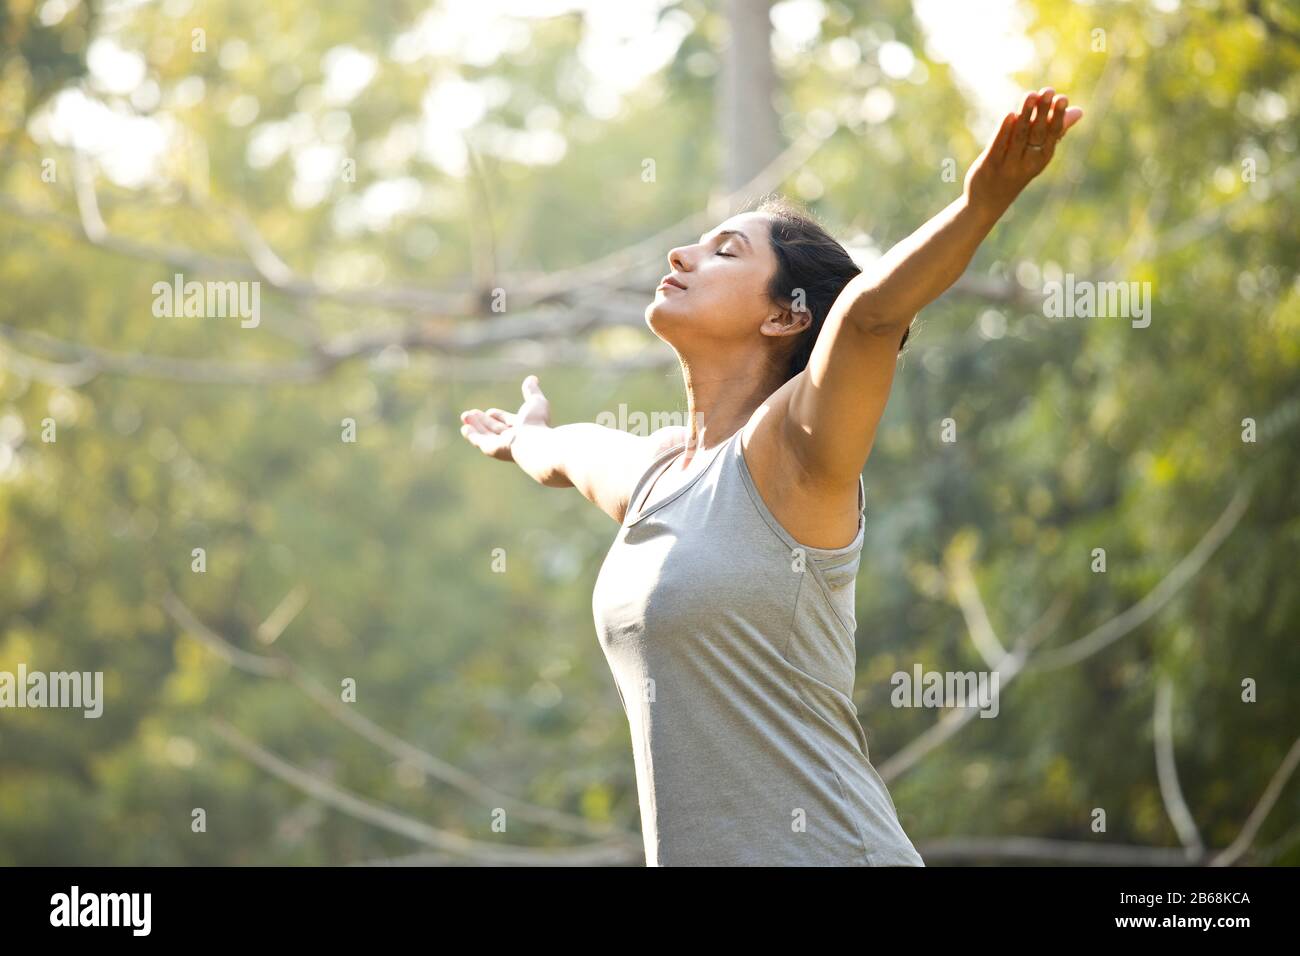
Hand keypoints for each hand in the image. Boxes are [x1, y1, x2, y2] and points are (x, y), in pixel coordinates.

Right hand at [459, 374, 552, 461]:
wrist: (533, 441)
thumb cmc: (537, 423)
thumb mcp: (535, 402)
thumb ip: (531, 391)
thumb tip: (532, 378)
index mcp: (522, 428)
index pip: (507, 421)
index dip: (498, 416)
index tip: (490, 411)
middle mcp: (512, 437)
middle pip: (494, 429)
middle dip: (483, 421)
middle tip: (471, 413)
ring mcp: (501, 444)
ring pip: (485, 434)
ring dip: (475, 425)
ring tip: (465, 416)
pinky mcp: (492, 449)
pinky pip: (479, 442)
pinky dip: (472, 435)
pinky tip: (465, 429)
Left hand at [964, 87, 1083, 214]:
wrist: (986, 204)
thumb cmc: (1015, 171)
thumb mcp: (1036, 155)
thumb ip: (1054, 132)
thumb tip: (1079, 111)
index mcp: (1041, 158)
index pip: (1052, 135)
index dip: (1057, 117)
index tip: (1063, 98)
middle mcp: (1027, 163)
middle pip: (1037, 134)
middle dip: (1043, 112)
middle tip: (1048, 91)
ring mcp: (1007, 165)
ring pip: (1018, 137)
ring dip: (1025, 115)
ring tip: (1031, 95)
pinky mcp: (989, 165)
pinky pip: (998, 147)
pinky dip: (1004, 131)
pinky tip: (1010, 115)